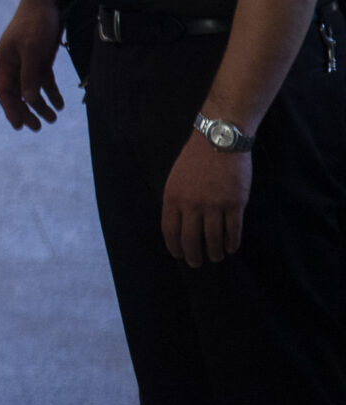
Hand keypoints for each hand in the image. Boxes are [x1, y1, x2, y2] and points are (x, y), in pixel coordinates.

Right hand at [0, 0, 66, 129]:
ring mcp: (26, 62)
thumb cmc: (35, 23)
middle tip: (38, 128)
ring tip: (53, 119)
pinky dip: (51, 93)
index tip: (19, 126)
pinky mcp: (40, 59)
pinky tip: (60, 104)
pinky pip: (43, 81)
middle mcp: (12, 64)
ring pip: (31, 89)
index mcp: (3, 61)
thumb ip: (29, 75)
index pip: (4, 91)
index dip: (10, 109)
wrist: (46, 0)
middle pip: (17, 94)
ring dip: (41, 105)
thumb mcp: (32, 49)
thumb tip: (27, 100)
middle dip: (27, 111)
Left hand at [162, 135, 251, 266]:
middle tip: (196, 263)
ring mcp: (214, 205)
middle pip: (191, 239)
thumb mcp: (175, 178)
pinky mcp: (235, 204)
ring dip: (214, 252)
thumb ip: (176, 201)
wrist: (219, 140)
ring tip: (215, 257)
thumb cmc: (195, 158)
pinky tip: (231, 248)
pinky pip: (233, 230)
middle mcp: (192, 204)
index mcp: (173, 197)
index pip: (170, 231)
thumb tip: (178, 224)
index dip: (174, 246)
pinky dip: (232, 243)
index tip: (178, 254)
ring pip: (213, 239)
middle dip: (193, 255)